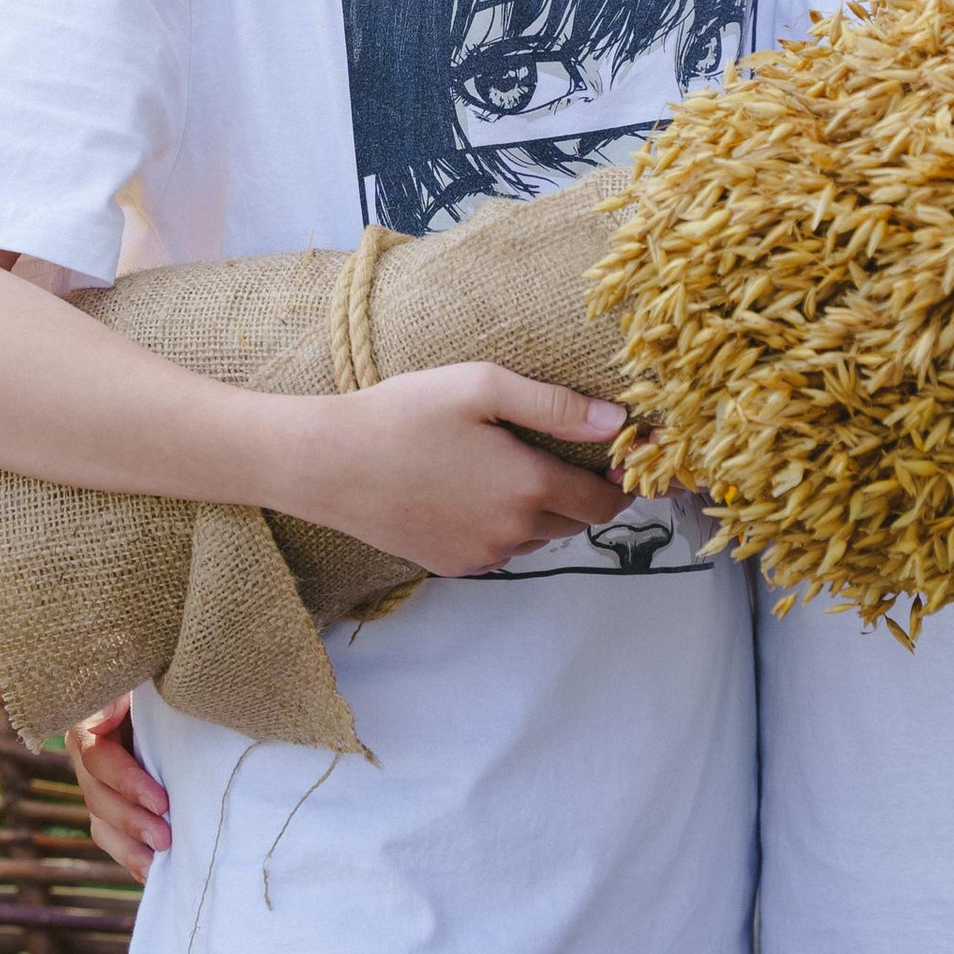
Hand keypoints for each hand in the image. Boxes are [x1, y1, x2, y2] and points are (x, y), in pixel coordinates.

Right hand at [68, 696, 168, 883]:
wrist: (173, 695)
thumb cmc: (158, 681)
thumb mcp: (140, 679)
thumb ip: (120, 695)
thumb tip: (106, 716)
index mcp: (89, 728)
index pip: (99, 761)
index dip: (128, 784)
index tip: (162, 801)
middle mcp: (88, 762)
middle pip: (98, 799)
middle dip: (131, 822)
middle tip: (165, 839)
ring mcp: (99, 789)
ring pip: (102, 825)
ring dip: (129, 848)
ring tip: (157, 863)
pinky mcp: (115, 809)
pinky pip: (114, 839)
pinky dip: (131, 857)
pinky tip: (151, 875)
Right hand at [265, 367, 628, 578]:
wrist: (328, 463)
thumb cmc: (404, 413)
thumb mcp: (483, 387)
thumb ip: (556, 406)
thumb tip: (617, 422)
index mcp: (528, 488)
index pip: (605, 502)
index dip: (623, 483)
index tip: (625, 459)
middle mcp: (512, 534)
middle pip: (574, 522)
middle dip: (580, 493)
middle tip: (562, 452)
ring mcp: (481, 556)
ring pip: (537, 537)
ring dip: (540, 510)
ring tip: (511, 466)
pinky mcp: (452, 565)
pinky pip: (500, 550)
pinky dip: (504, 526)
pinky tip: (474, 489)